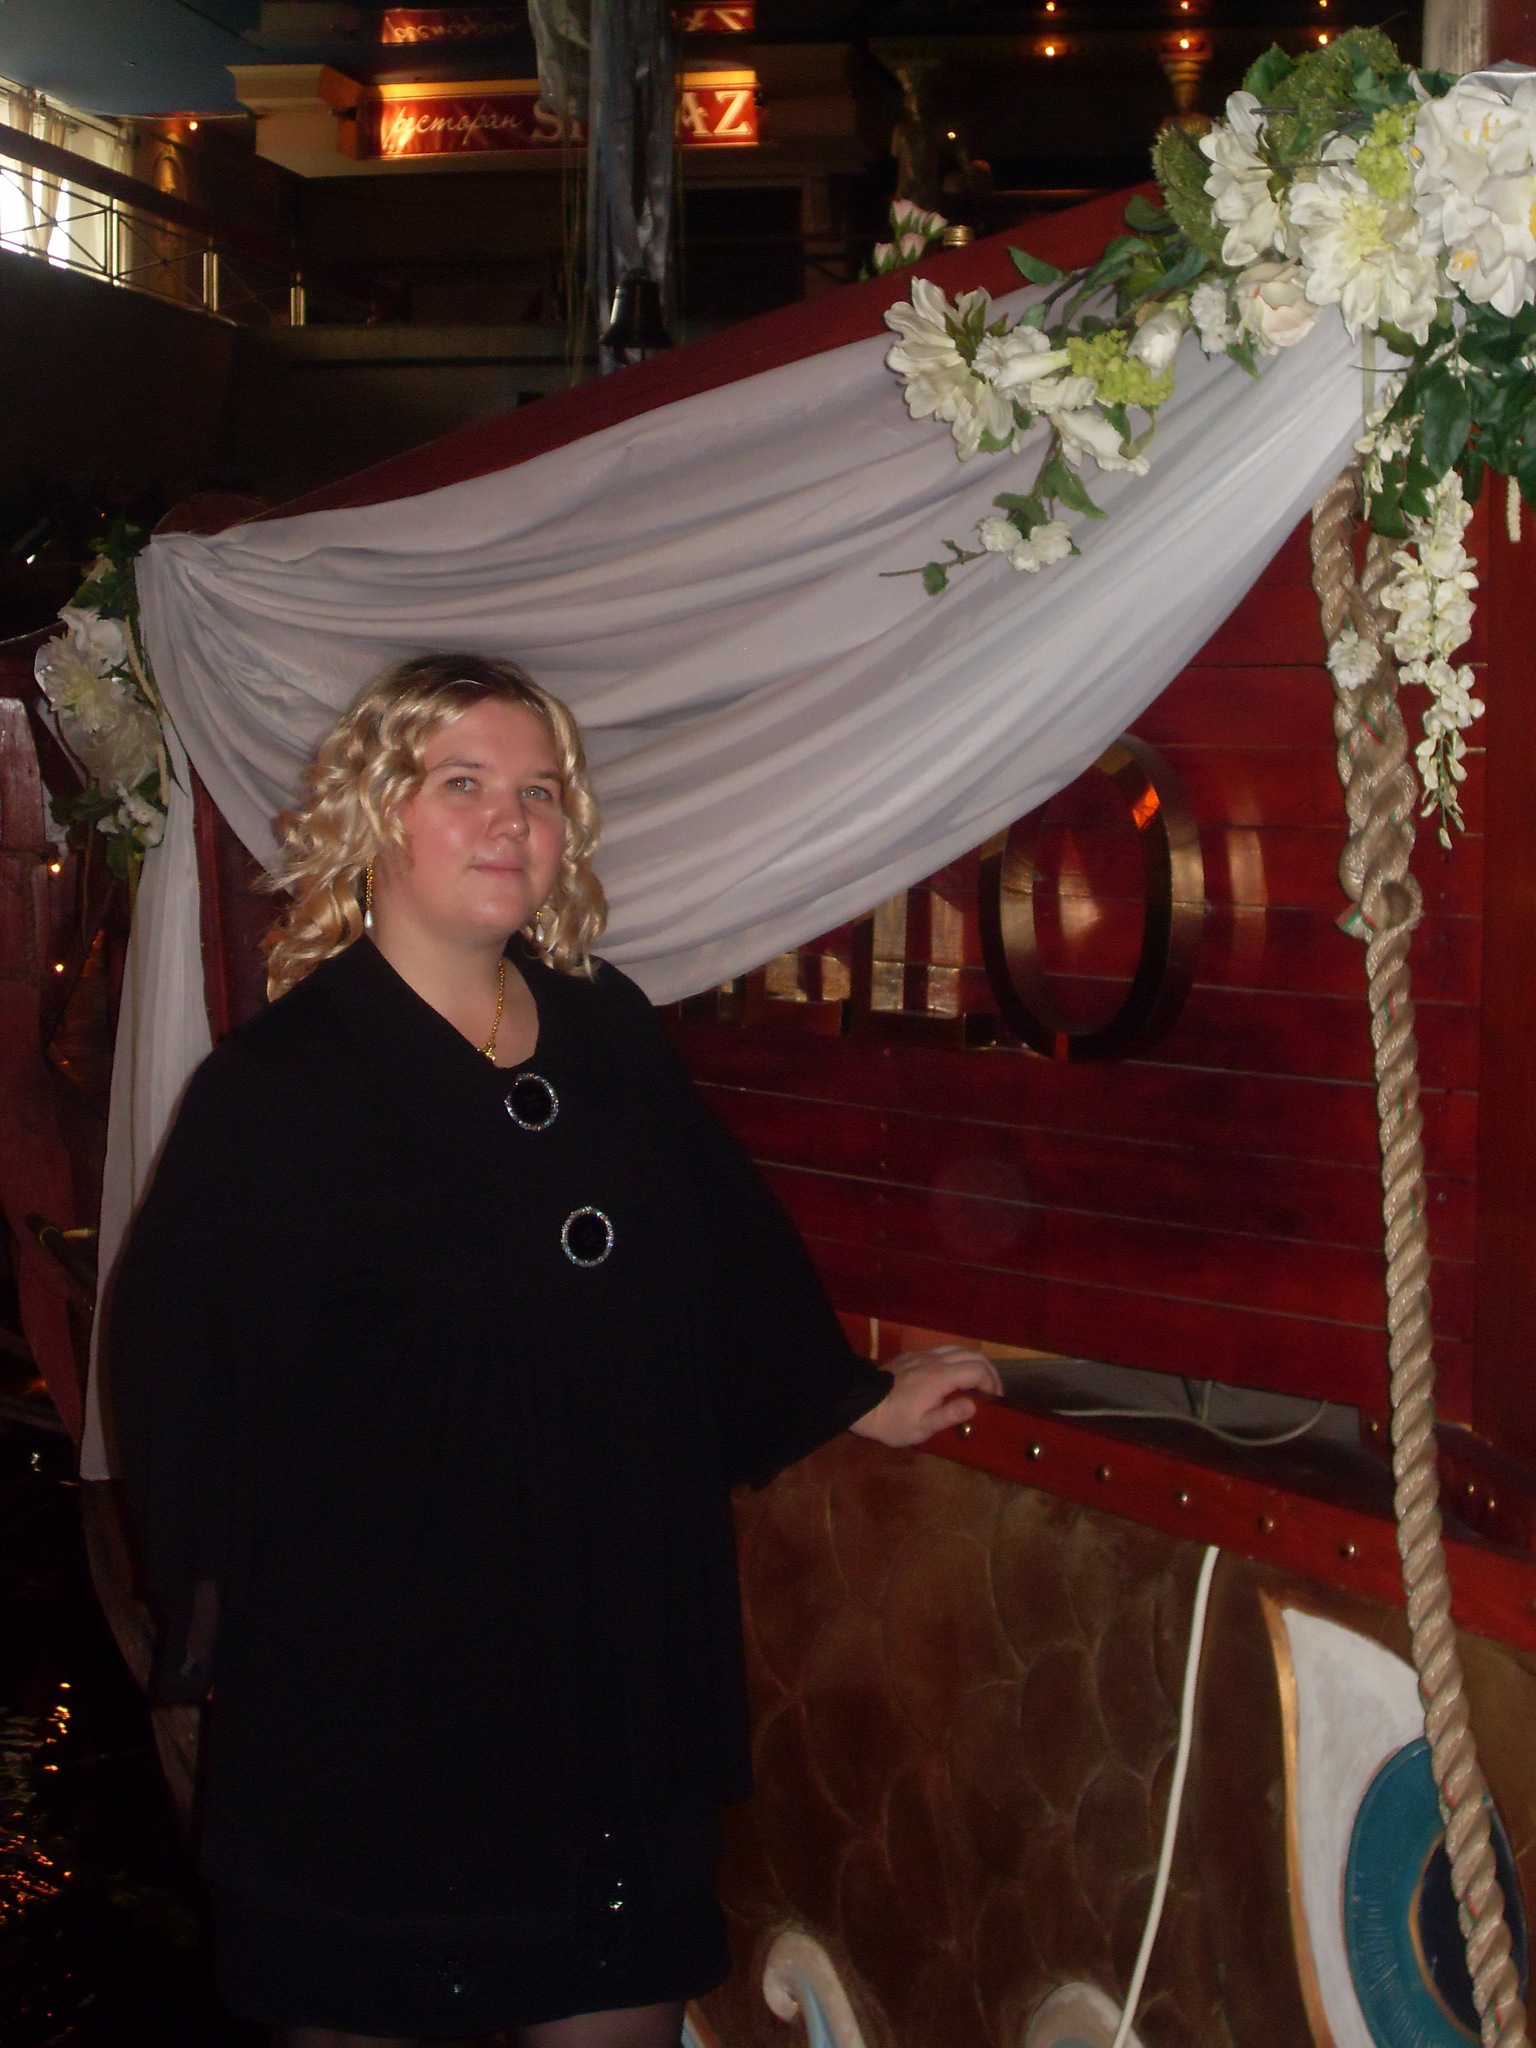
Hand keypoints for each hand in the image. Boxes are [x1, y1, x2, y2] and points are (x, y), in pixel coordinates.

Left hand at [848, 1344, 1003, 1449]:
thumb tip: (975, 1405)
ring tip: (979, 1382)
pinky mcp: (913, 1355)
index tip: (994, 1400)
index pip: (978, 1370)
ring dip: (975, 1362)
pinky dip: (958, 1359)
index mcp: (940, 1377)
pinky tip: (955, 1375)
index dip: (992, 1383)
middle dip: (989, 1371)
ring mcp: (923, 1355)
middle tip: (993, 1391)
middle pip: (973, 1355)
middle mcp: (935, 1360)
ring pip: (959, 1348)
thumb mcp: (921, 1428)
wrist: (861, 1404)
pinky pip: (943, 1350)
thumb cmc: (892, 1421)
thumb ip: (949, 1415)